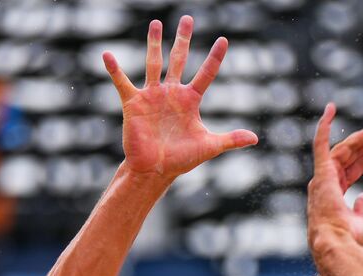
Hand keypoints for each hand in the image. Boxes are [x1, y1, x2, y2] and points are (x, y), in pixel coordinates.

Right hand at [103, 16, 257, 180]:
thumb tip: (255, 139)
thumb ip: (230, 139)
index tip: (223, 40)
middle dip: (183, 39)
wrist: (154, 169)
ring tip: (155, 23)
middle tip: (187, 19)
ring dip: (153, 43)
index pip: (206, 73)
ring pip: (153, 63)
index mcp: (190, 100)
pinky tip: (107, 55)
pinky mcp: (134, 103)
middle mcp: (172, 93)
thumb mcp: (208, 146)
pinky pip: (123, 82)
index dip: (215, 57)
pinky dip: (115, 69)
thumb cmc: (181, 159)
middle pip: (178, 59)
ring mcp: (152, 95)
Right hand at [307, 104, 362, 252]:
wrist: (339, 245)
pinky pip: (320, 144)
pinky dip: (324, 126)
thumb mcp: (362, 220)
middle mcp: (326, 183)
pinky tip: (330, 109)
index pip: (353, 167)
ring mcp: (322, 178)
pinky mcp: (321, 174)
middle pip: (350, 154)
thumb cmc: (350, 240)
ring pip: (344, 148)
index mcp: (334, 194)